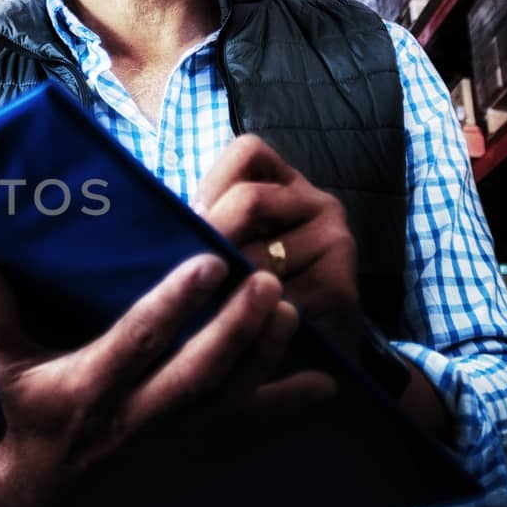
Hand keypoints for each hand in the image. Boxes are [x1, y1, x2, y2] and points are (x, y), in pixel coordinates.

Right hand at [0, 255, 333, 506]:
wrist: (49, 490)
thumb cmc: (33, 414)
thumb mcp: (8, 365)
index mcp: (93, 384)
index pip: (140, 339)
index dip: (175, 303)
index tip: (208, 262)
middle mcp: (137, 413)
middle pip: (197, 372)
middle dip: (236, 329)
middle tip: (266, 282)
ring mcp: (171, 438)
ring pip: (228, 400)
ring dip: (264, 358)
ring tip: (290, 311)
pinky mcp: (193, 451)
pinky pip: (246, 432)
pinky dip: (286, 410)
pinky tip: (324, 385)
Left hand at [195, 135, 365, 357]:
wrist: (314, 354)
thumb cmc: (255, 295)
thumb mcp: (229, 246)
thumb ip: (208, 222)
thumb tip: (166, 221)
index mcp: (288, 185)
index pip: (249, 151)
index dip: (211, 186)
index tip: (193, 224)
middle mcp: (321, 204)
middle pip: (249, 200)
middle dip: (211, 239)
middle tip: (192, 273)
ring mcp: (337, 244)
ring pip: (259, 255)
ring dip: (227, 286)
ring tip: (214, 308)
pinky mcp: (340, 290)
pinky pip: (278, 298)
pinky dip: (249, 317)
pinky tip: (241, 330)